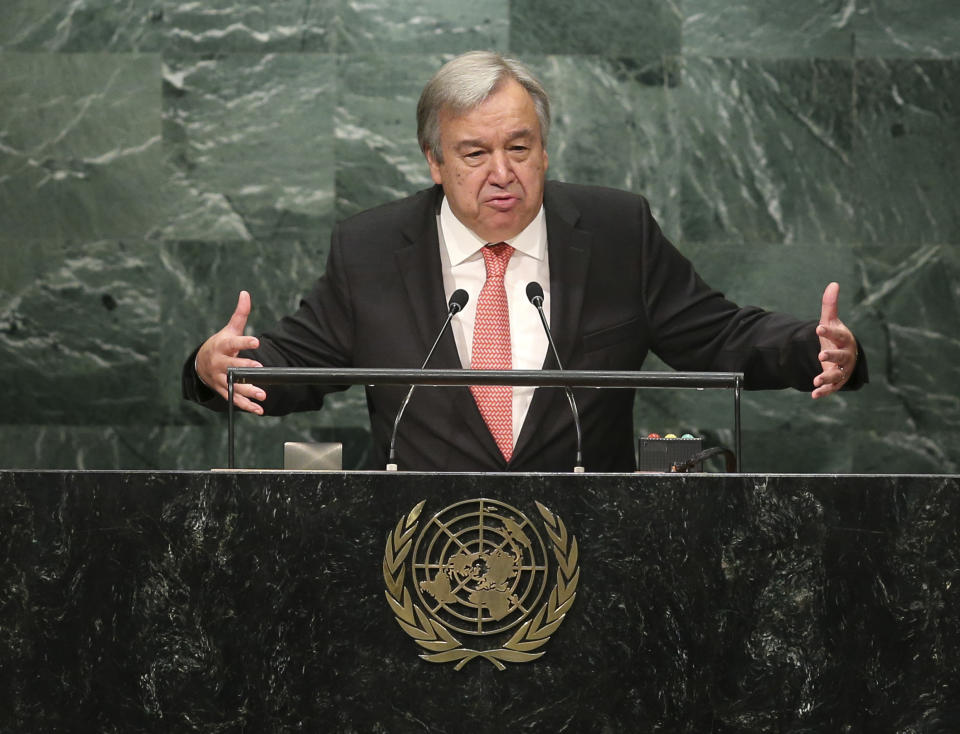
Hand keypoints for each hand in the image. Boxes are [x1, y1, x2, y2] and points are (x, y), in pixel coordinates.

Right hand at [195, 290, 266, 413]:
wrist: (201, 363)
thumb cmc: (220, 344)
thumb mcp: (229, 329)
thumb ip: (240, 314)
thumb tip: (245, 293)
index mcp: (222, 346)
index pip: (233, 344)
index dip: (244, 343)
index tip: (256, 342)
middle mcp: (220, 363)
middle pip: (232, 367)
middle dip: (245, 369)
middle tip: (259, 370)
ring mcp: (220, 378)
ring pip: (233, 385)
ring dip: (248, 391)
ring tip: (262, 394)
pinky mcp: (223, 390)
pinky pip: (234, 399)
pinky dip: (246, 405)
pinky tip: (259, 409)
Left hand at [811, 282, 857, 398]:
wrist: (844, 356)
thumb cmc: (836, 337)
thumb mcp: (831, 321)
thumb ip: (830, 305)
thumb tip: (833, 283)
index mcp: (844, 340)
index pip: (837, 335)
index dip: (829, 332)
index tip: (818, 328)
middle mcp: (846, 356)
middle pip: (841, 356)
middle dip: (832, 355)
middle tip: (821, 354)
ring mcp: (842, 370)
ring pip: (836, 375)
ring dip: (826, 377)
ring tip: (815, 380)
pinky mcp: (836, 382)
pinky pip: (831, 388)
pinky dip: (823, 392)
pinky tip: (814, 394)